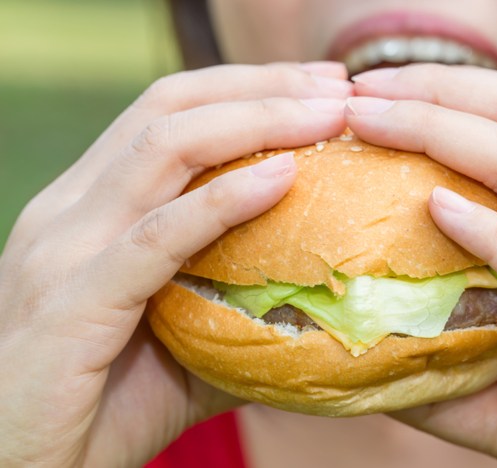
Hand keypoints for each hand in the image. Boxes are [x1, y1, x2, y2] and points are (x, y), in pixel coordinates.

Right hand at [0, 63, 349, 466]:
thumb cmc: (104, 407)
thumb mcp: (184, 340)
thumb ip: (239, 305)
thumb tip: (326, 296)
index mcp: (92, 207)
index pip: (171, 113)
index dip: (249, 89)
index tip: (324, 87)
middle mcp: (71, 209)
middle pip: (171, 108)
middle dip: (263, 87)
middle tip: (339, 84)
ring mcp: (64, 248)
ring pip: (163, 149)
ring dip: (256, 121)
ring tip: (328, 115)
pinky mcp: (72, 300)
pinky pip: (156, 236)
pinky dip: (223, 201)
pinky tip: (282, 178)